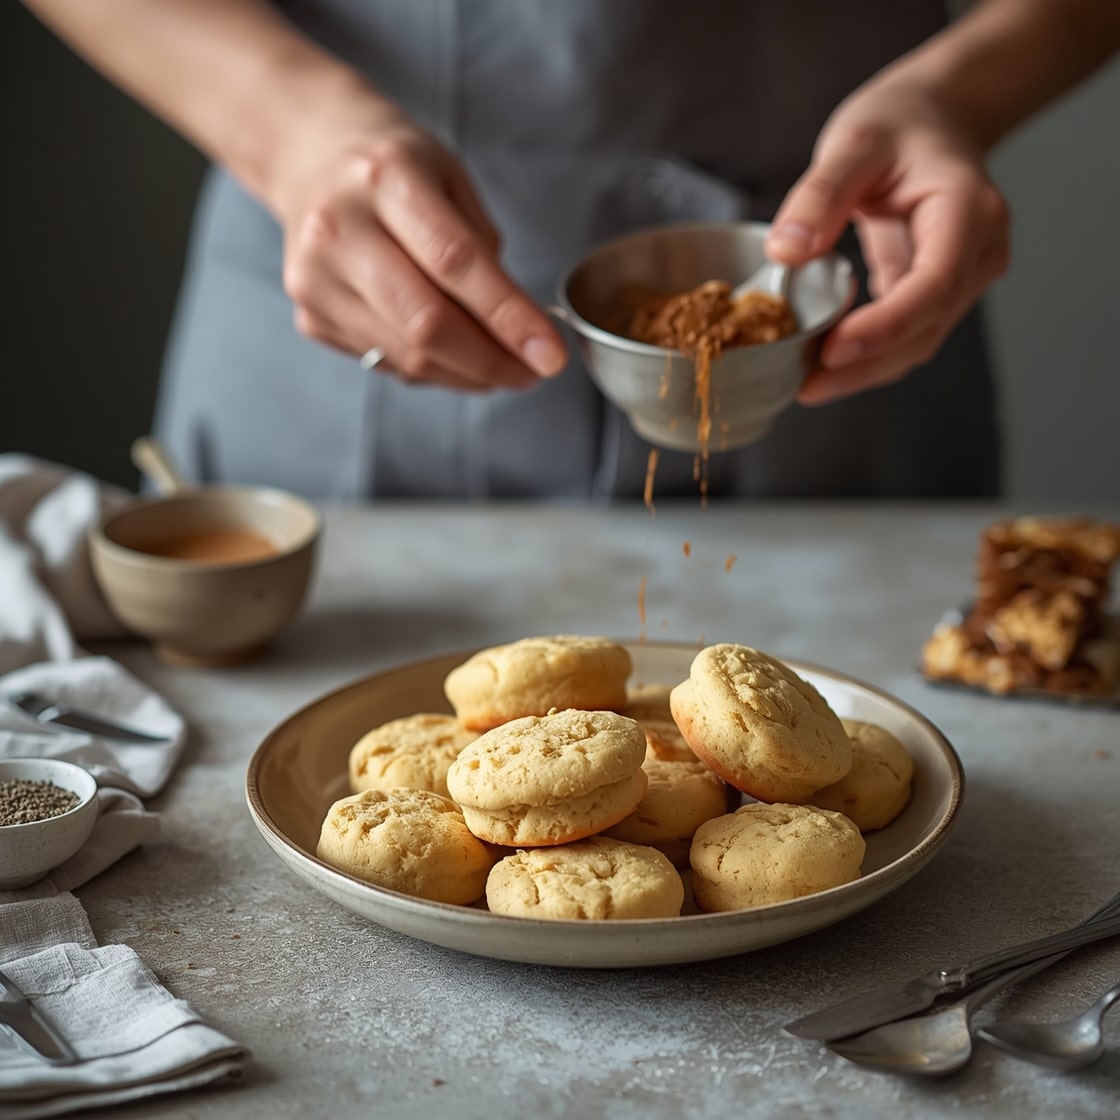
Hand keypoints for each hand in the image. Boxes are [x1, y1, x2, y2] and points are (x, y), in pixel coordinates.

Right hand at [270, 91, 566, 389]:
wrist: (308, 156)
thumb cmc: (393, 167)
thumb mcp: (450, 178)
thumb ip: (484, 252)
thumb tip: (519, 332)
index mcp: (386, 178)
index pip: (456, 263)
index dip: (509, 317)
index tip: (549, 354)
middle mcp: (340, 228)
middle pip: (426, 323)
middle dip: (491, 361)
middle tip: (530, 373)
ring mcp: (317, 278)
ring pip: (407, 356)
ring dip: (466, 374)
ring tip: (500, 368)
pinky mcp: (311, 315)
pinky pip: (387, 361)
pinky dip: (431, 369)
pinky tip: (450, 353)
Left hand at [766, 77, 1009, 404]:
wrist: (935, 119)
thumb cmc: (899, 124)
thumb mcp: (854, 142)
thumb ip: (819, 195)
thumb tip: (786, 252)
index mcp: (967, 211)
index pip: (934, 285)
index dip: (885, 327)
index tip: (832, 352)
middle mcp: (979, 252)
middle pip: (926, 329)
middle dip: (866, 366)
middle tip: (806, 386)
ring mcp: (963, 277)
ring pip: (917, 343)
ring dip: (864, 371)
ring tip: (807, 383)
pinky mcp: (937, 293)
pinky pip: (905, 335)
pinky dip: (866, 354)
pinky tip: (821, 363)